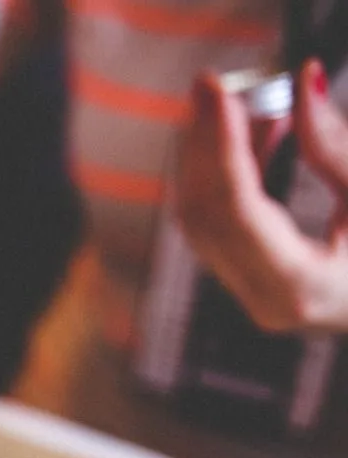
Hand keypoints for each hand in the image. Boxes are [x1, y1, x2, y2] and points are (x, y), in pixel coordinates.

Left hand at [178, 59, 347, 332]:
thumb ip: (337, 145)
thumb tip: (305, 78)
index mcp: (301, 286)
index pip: (238, 209)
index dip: (223, 146)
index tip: (219, 93)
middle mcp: (264, 298)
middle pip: (206, 212)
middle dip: (203, 143)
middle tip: (209, 86)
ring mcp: (252, 295)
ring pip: (203, 218)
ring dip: (210, 156)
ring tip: (235, 101)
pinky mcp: (252, 282)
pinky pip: (219, 223)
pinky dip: (227, 175)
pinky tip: (255, 133)